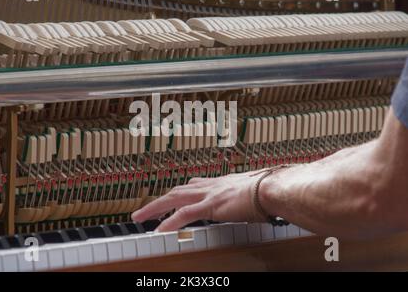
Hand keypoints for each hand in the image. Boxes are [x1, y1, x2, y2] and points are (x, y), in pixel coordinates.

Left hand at [131, 171, 267, 231]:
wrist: (273, 188)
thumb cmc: (268, 191)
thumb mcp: (251, 192)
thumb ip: (243, 197)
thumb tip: (247, 203)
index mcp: (220, 183)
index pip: (192, 185)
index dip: (178, 192)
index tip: (169, 197)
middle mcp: (211, 185)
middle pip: (176, 190)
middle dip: (158, 201)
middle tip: (143, 210)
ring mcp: (209, 194)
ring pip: (173, 199)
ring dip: (154, 208)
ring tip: (140, 218)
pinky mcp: (211, 205)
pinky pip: (184, 215)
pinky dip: (170, 222)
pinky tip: (159, 231)